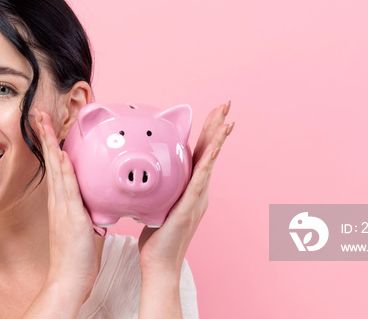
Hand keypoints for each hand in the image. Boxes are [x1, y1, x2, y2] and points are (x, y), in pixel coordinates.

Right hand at [33, 109, 98, 301]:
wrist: (69, 277)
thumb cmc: (77, 255)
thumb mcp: (82, 224)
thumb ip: (84, 209)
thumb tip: (91, 198)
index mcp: (62, 201)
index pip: (57, 166)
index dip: (52, 144)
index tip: (48, 125)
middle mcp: (59, 200)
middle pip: (52, 161)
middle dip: (46, 136)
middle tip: (39, 114)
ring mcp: (62, 206)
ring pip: (56, 168)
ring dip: (51, 144)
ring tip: (44, 122)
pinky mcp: (70, 216)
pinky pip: (67, 187)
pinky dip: (63, 169)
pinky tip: (61, 154)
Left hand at [138, 102, 234, 272]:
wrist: (160, 263)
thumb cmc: (156, 239)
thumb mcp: (155, 206)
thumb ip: (155, 190)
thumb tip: (141, 176)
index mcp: (191, 189)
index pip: (200, 154)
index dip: (208, 133)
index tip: (214, 114)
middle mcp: (199, 191)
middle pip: (210, 152)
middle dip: (218, 127)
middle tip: (226, 105)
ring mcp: (197, 198)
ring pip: (209, 162)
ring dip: (217, 139)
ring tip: (225, 119)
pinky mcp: (190, 206)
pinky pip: (200, 180)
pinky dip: (208, 162)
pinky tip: (213, 148)